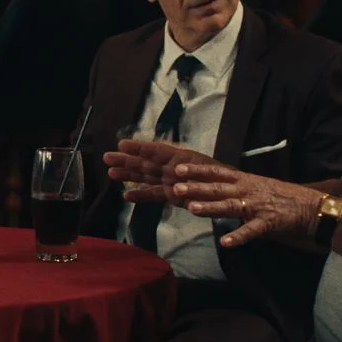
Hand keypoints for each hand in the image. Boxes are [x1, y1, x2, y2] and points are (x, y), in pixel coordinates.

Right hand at [103, 138, 222, 203]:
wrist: (234, 194)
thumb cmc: (223, 178)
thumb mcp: (210, 171)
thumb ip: (193, 170)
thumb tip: (178, 170)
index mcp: (181, 158)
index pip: (157, 151)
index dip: (139, 148)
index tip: (122, 144)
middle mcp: (172, 167)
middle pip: (146, 163)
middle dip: (126, 160)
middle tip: (106, 158)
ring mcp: (171, 181)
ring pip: (146, 177)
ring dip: (129, 175)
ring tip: (110, 173)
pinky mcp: (172, 196)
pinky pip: (153, 195)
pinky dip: (141, 195)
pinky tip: (126, 196)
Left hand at [169, 163, 322, 246]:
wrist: (310, 206)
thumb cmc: (279, 196)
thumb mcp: (255, 185)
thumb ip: (234, 187)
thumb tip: (209, 189)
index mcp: (244, 180)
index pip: (217, 173)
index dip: (197, 171)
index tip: (178, 169)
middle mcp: (247, 190)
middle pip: (218, 188)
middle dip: (197, 188)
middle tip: (176, 188)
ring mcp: (257, 206)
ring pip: (230, 206)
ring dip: (211, 207)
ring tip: (192, 209)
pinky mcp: (268, 222)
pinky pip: (251, 231)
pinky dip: (238, 236)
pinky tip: (225, 242)